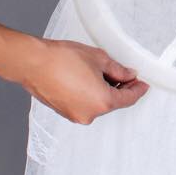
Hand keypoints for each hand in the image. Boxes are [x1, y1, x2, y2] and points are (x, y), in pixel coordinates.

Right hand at [21, 38, 148, 124]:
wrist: (32, 63)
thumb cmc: (62, 59)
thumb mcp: (99, 59)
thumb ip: (119, 70)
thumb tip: (129, 75)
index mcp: (102, 102)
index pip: (129, 99)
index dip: (138, 90)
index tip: (143, 84)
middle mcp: (90, 114)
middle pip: (114, 103)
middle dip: (121, 88)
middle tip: (125, 73)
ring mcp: (75, 115)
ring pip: (99, 104)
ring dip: (105, 91)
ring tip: (104, 73)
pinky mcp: (65, 112)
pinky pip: (85, 105)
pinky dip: (91, 95)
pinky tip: (89, 79)